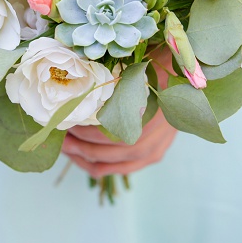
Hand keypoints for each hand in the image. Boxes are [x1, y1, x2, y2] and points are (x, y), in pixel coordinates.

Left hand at [60, 47, 177, 177]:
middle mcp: (148, 138)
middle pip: (99, 150)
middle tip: (55, 132)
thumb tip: (73, 74)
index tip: (60, 117)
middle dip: (73, 142)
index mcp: (141, 114)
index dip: (75, 127)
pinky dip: (95, 166)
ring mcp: (151, 151)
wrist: (186, 83)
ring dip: (79, 156)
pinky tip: (80, 157)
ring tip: (64, 145)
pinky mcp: (152, 157)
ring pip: (104, 164)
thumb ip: (108, 82)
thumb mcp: (131, 72)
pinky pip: (117, 170)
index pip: (99, 131)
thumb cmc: (153, 72)